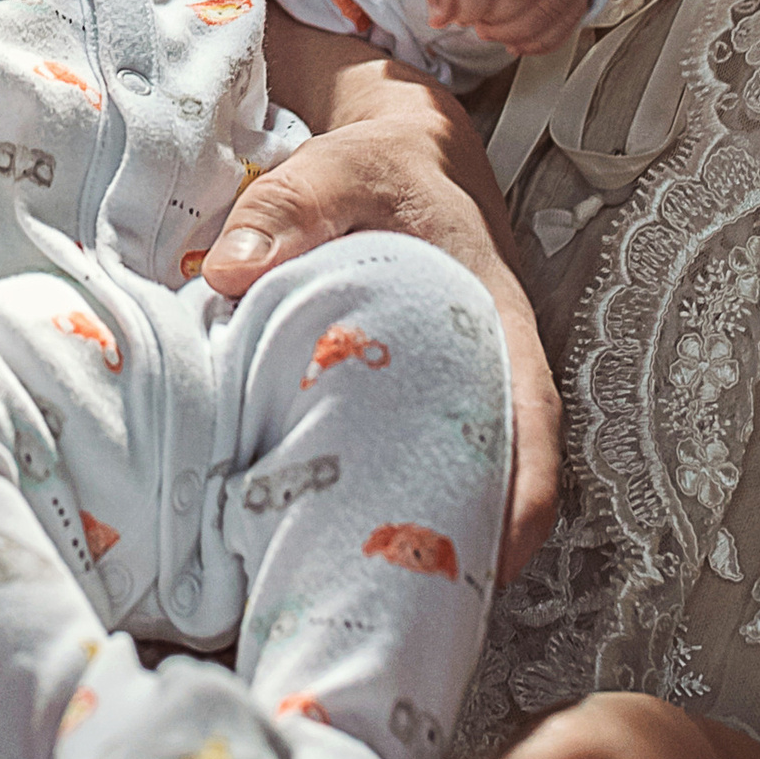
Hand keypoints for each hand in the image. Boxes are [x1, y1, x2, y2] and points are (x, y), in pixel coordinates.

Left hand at [208, 31, 558, 577]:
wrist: (394, 147)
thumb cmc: (383, 163)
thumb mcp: (342, 169)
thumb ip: (290, 208)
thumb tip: (226, 269)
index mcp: (497, 321)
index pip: (533, 422)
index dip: (524, 499)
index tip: (500, 560)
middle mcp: (485, 366)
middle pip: (497, 474)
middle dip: (469, 551)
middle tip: (411, 612)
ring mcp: (451, 383)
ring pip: (451, 472)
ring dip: (422, 531)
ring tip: (362, 599)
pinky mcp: (411, 391)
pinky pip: (406, 451)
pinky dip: (379, 494)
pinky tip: (324, 536)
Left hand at [423, 0, 591, 55]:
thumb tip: (442, 15)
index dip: (468, 2)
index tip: (459, 16)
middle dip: (494, 18)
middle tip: (477, 23)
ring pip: (551, 4)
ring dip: (518, 32)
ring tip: (494, 32)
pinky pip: (572, 15)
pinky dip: (543, 39)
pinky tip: (518, 41)